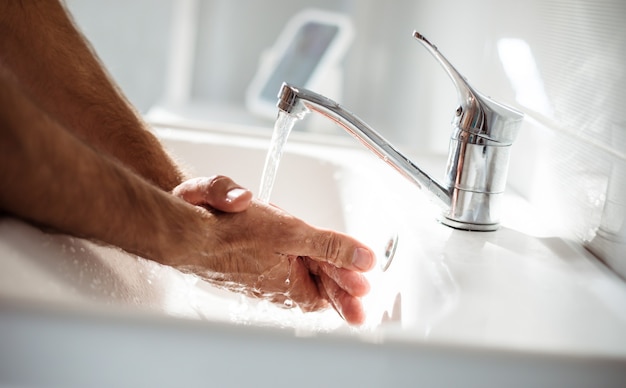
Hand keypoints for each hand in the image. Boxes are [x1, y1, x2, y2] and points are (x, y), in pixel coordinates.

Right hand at [171, 176, 374, 324]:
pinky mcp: (247, 265)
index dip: (351, 284)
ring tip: (341, 276)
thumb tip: (363, 260)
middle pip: (317, 289)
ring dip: (322, 275)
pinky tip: (302, 257)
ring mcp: (260, 278)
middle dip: (340, 287)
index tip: (367, 281)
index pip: (330, 291)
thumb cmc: (230, 231)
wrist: (184, 229)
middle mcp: (275, 288)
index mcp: (290, 285)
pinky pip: (280, 267)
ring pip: (299, 277)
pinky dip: (297, 262)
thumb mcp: (292, 233)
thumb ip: (330, 246)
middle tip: (362, 290)